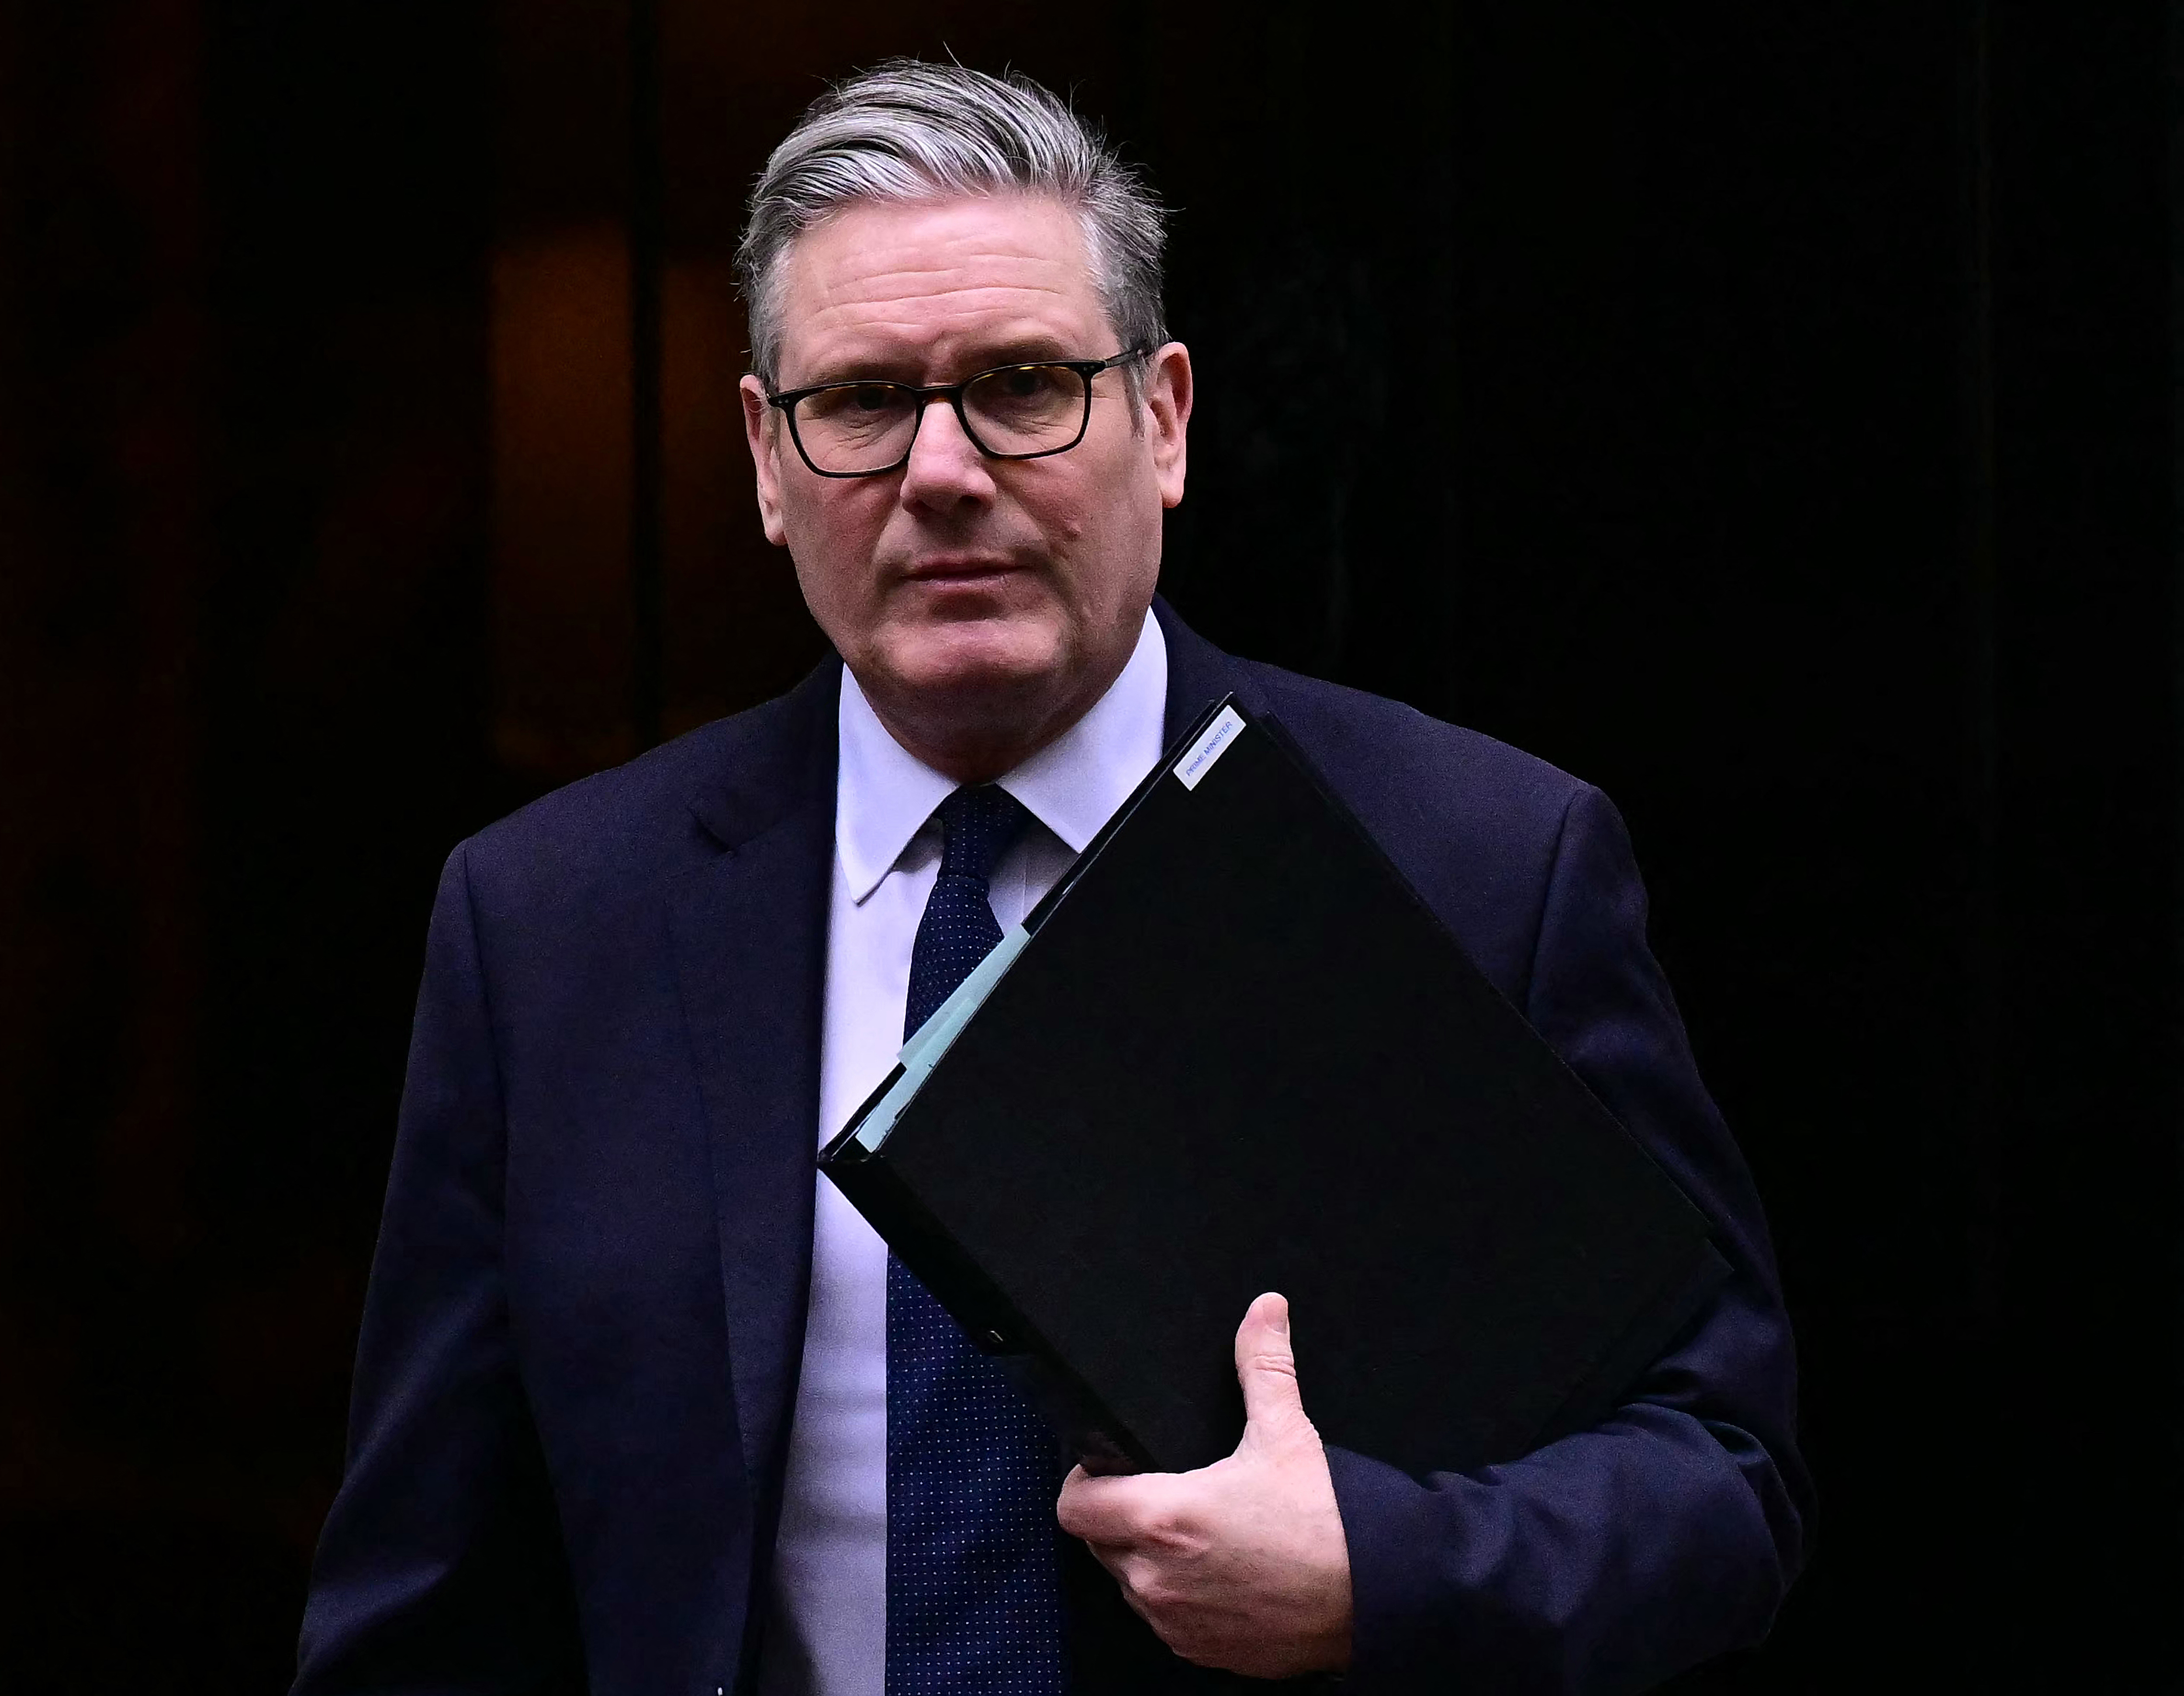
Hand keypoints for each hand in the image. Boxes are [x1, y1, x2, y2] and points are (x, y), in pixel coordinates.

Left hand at [1055, 1292, 1353, 1676]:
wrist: (1376, 1598)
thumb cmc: (1326, 1520)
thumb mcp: (1287, 1433)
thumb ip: (1263, 1365)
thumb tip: (1265, 1308)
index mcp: (1162, 1519)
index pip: (1074, 1506)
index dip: (1085, 1482)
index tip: (1112, 1468)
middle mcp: (1155, 1579)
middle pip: (1099, 1543)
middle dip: (1120, 1517)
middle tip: (1162, 1493)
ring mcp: (1175, 1622)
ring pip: (1130, 1583)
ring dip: (1147, 1559)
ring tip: (1195, 1532)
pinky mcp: (1200, 1651)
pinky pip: (1165, 1619)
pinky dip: (1178, 1596)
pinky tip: (1218, 1571)